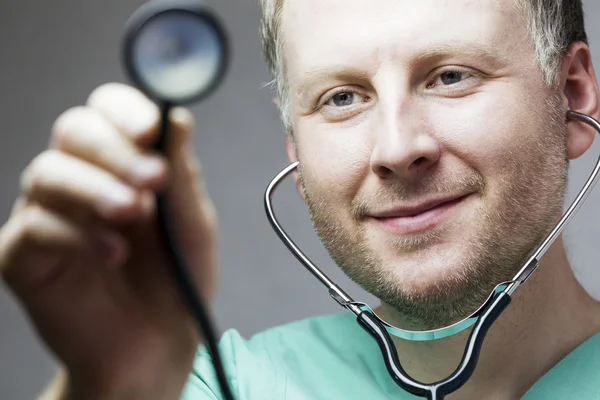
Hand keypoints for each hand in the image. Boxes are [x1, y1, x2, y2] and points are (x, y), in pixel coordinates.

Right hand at [0, 83, 217, 398]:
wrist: (158, 344)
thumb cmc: (178, 279)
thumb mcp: (194, 226)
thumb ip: (183, 176)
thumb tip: (178, 117)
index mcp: (124, 164)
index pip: (108, 111)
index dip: (125, 111)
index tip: (151, 128)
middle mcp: (82, 179)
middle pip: (73, 131)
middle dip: (113, 150)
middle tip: (151, 179)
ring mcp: (49, 215)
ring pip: (47, 173)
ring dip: (93, 190)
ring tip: (131, 216)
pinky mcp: (24, 256)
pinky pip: (34, 228)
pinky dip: (75, 235)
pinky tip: (112, 255)